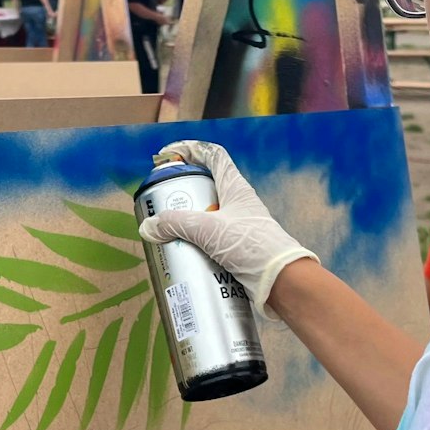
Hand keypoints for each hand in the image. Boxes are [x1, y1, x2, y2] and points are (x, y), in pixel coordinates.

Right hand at [136, 141, 318, 315]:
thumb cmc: (251, 246)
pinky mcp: (239, 247)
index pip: (213, 156)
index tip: (168, 156)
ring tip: (168, 230)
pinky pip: (212, 239)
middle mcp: (239, 202)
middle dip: (183, 191)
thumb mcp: (208, 230)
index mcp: (235, 187)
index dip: (190, 149)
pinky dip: (197, 243)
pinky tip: (184, 253)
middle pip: (207, 186)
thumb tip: (148, 226)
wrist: (281, 280)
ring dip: (188, 221)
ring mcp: (240, 225)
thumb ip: (176, 224)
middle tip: (164, 201)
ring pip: (208, 215)